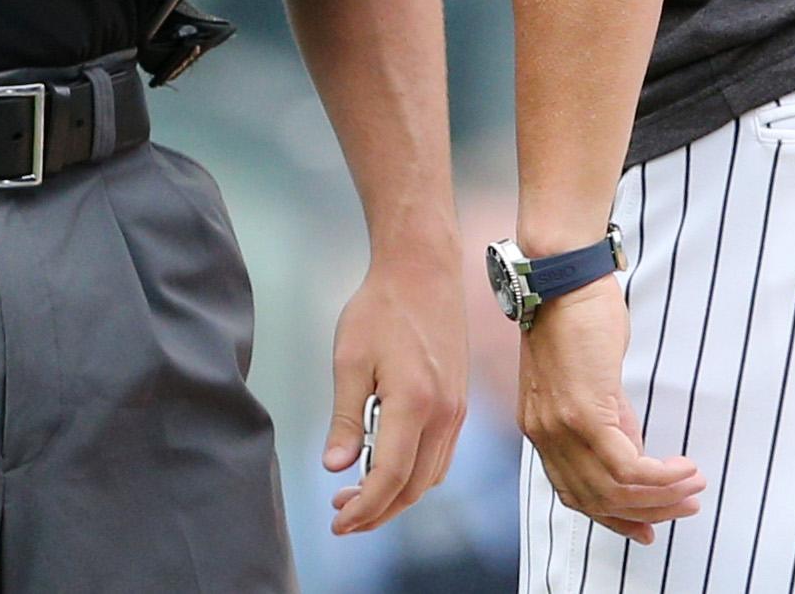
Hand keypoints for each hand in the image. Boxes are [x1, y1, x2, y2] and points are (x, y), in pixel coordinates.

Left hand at [323, 249, 468, 533]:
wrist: (423, 272)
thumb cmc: (382, 308)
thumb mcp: (350, 360)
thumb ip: (344, 418)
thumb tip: (335, 467)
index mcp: (414, 404)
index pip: (388, 477)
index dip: (362, 508)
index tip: (338, 521)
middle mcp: (444, 415)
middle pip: (413, 488)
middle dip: (377, 511)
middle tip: (342, 515)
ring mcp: (457, 411)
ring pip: (430, 477)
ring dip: (396, 496)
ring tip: (359, 495)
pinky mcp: (459, 404)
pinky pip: (440, 457)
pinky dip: (415, 476)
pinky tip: (388, 468)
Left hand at [519, 276, 703, 543]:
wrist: (562, 278)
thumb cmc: (579, 319)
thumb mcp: (591, 383)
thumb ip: (607, 422)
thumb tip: (636, 457)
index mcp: (541, 430)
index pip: (576, 495)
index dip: (615, 518)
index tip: (649, 528)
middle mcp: (544, 436)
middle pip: (597, 500)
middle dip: (648, 511)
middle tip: (686, 506)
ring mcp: (560, 427)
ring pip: (614, 490)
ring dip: (662, 495)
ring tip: (694, 485)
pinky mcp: (583, 413)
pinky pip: (627, 466)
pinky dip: (661, 476)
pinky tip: (684, 467)